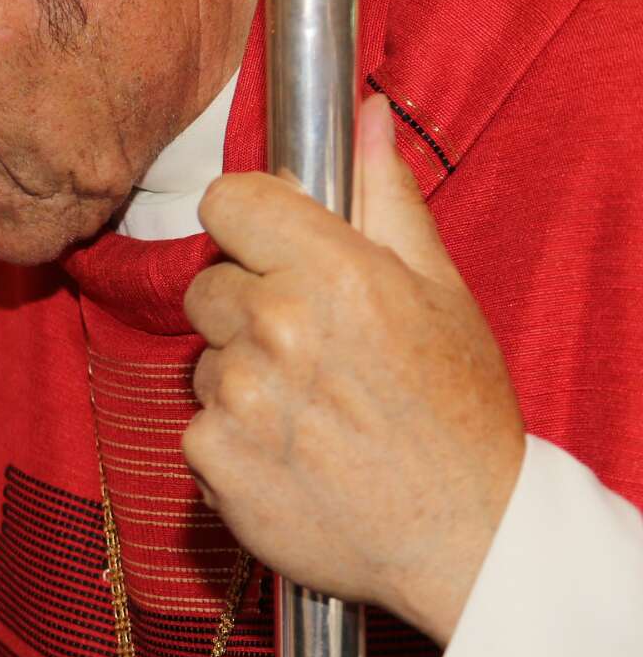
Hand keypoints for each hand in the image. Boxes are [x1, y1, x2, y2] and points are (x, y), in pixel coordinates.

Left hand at [183, 94, 524, 643]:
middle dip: (248, 307)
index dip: (248, 222)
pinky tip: (292, 456)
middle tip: (313, 350)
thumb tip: (363, 118)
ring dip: (241, 378)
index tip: (271, 246)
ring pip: (203, 359)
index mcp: (334, 274)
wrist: (460, 537)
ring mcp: (235, 397)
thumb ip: (386, 201)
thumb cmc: (458, 412)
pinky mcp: (209, 458)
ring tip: (312, 413)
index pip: (228, 201)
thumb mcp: (441, 293)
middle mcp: (275, 329)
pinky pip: (196, 425)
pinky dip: (233, 441)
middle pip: (208, 284)